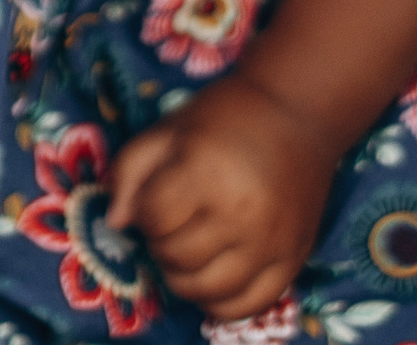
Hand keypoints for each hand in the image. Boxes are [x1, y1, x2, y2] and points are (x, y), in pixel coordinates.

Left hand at [107, 76, 336, 320]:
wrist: (299, 110)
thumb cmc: (228, 116)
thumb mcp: (170, 128)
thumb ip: (130, 170)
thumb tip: (117, 222)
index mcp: (209, 172)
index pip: (154, 218)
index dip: (144, 211)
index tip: (155, 199)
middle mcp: (243, 213)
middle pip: (178, 256)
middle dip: (161, 242)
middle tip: (172, 222)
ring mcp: (271, 242)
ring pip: (207, 289)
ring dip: (183, 276)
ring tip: (187, 249)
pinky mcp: (293, 260)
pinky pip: (248, 306)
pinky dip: (220, 304)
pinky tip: (211, 278)